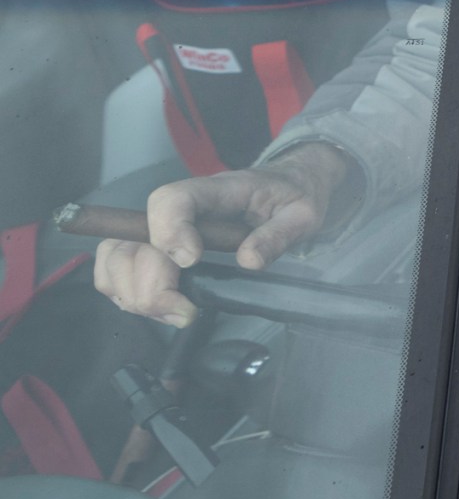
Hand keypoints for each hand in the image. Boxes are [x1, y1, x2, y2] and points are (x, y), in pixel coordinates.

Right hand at [91, 144, 350, 326]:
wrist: (289, 185)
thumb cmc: (291, 195)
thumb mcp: (302, 213)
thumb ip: (278, 234)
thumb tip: (249, 260)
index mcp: (215, 190)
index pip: (171, 199)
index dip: (169, 231)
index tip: (190, 262)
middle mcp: (179, 207)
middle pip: (134, 239)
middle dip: (149, 283)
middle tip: (182, 310)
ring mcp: (162, 227)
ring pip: (117, 256)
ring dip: (133, 292)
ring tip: (173, 312)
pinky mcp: (157, 247)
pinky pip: (120, 268)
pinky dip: (126, 292)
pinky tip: (161, 307)